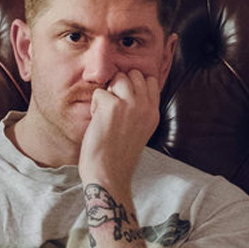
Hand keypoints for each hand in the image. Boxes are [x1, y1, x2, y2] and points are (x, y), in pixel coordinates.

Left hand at [78, 69, 161, 194]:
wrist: (108, 174)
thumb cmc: (118, 155)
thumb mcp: (139, 129)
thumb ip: (139, 108)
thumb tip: (125, 85)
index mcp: (154, 112)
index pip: (149, 80)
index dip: (133, 85)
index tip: (123, 100)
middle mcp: (145, 106)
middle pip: (133, 74)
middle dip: (120, 85)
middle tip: (113, 108)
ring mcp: (131, 104)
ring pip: (117, 78)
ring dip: (107, 94)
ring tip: (105, 116)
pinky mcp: (112, 106)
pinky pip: (99, 92)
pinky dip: (94, 107)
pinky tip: (98, 124)